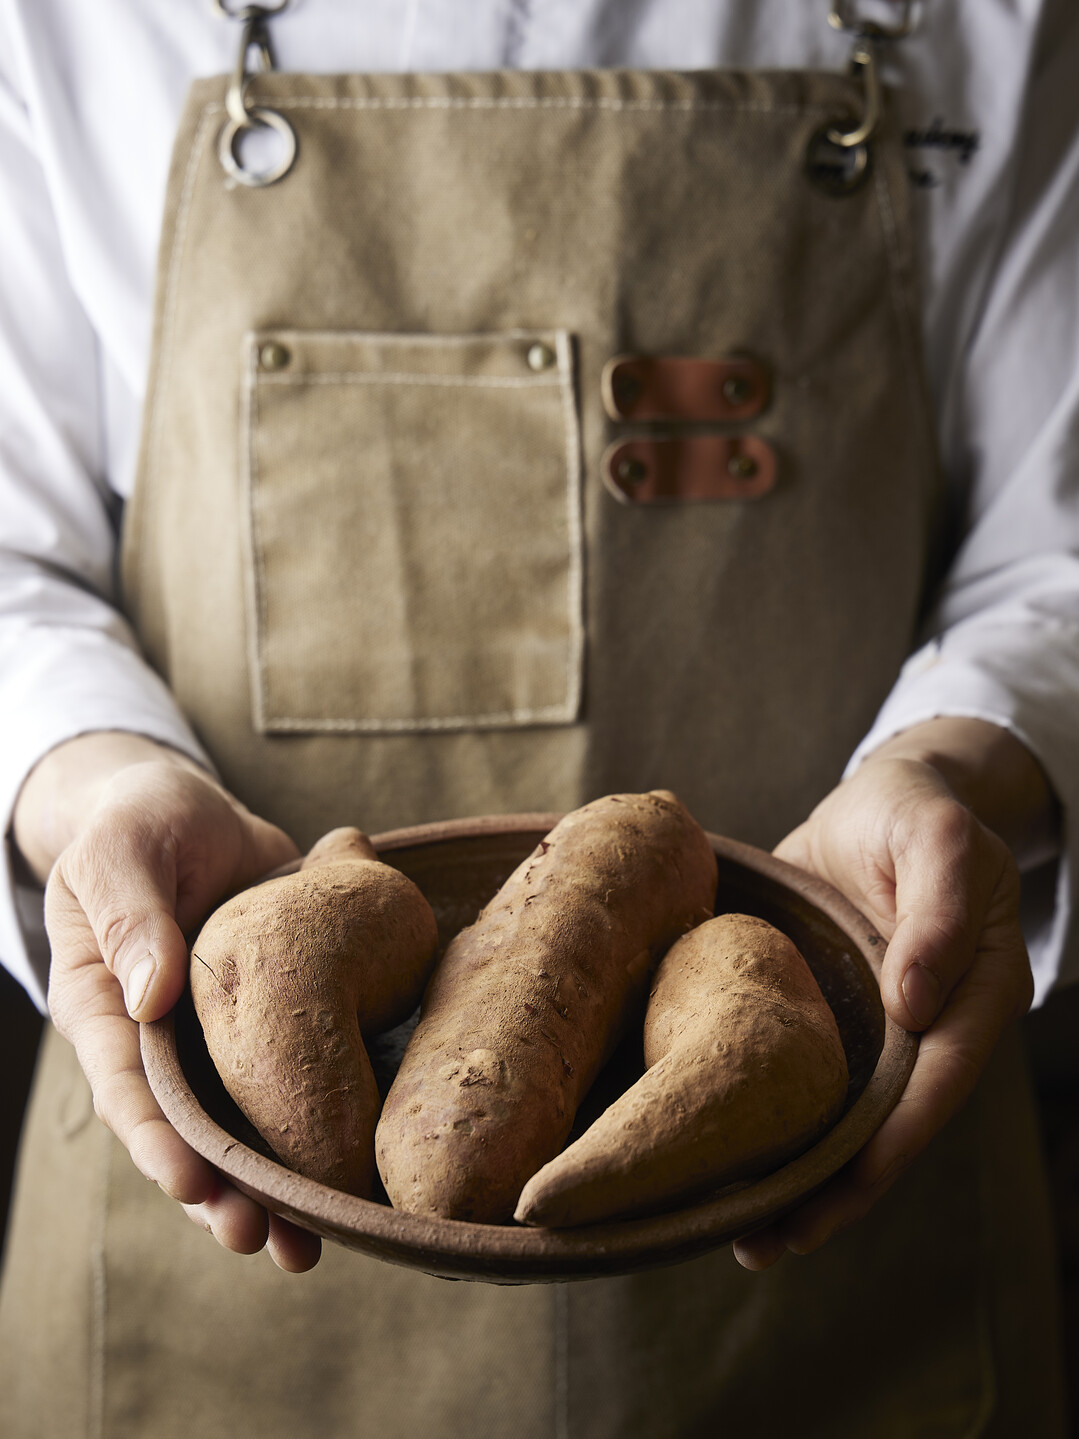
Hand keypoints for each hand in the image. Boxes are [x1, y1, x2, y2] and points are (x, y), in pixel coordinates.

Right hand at [16, 733, 318, 1270]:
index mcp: (106, 1008)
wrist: (194, 809)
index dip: (157, 1142)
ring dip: (275, 1179)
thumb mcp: (120, 853)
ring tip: (311, 1241)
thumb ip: (131, 916)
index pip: (126, 1089)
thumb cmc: (139, 823)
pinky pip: (299, 1073)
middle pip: (187, 1130)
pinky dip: (323, 1118)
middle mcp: (163, 1038)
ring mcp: (222, 1035)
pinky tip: (360, 1162)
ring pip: (245, 1121)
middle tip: (265, 1239)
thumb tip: (152, 996)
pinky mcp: (279, 1015)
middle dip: (222, 1191)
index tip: (193, 1184)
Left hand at [733, 719, 1047, 1269]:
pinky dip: (779, 1124)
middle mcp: (932, 1026)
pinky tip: (729, 1158)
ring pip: (848, 1117)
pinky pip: (810, 1079)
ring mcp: (882, 1028)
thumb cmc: (915, 812)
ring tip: (743, 1232)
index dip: (895, 1141)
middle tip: (770, 1241)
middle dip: (840, 1190)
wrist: (880, 800)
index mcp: (976, 994)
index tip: (844, 1188)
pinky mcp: (833, 1016)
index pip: (938, 1082)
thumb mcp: (937, 838)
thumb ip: (935, 911)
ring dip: (803, 1176)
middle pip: (893, 1125)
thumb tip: (917, 1004)